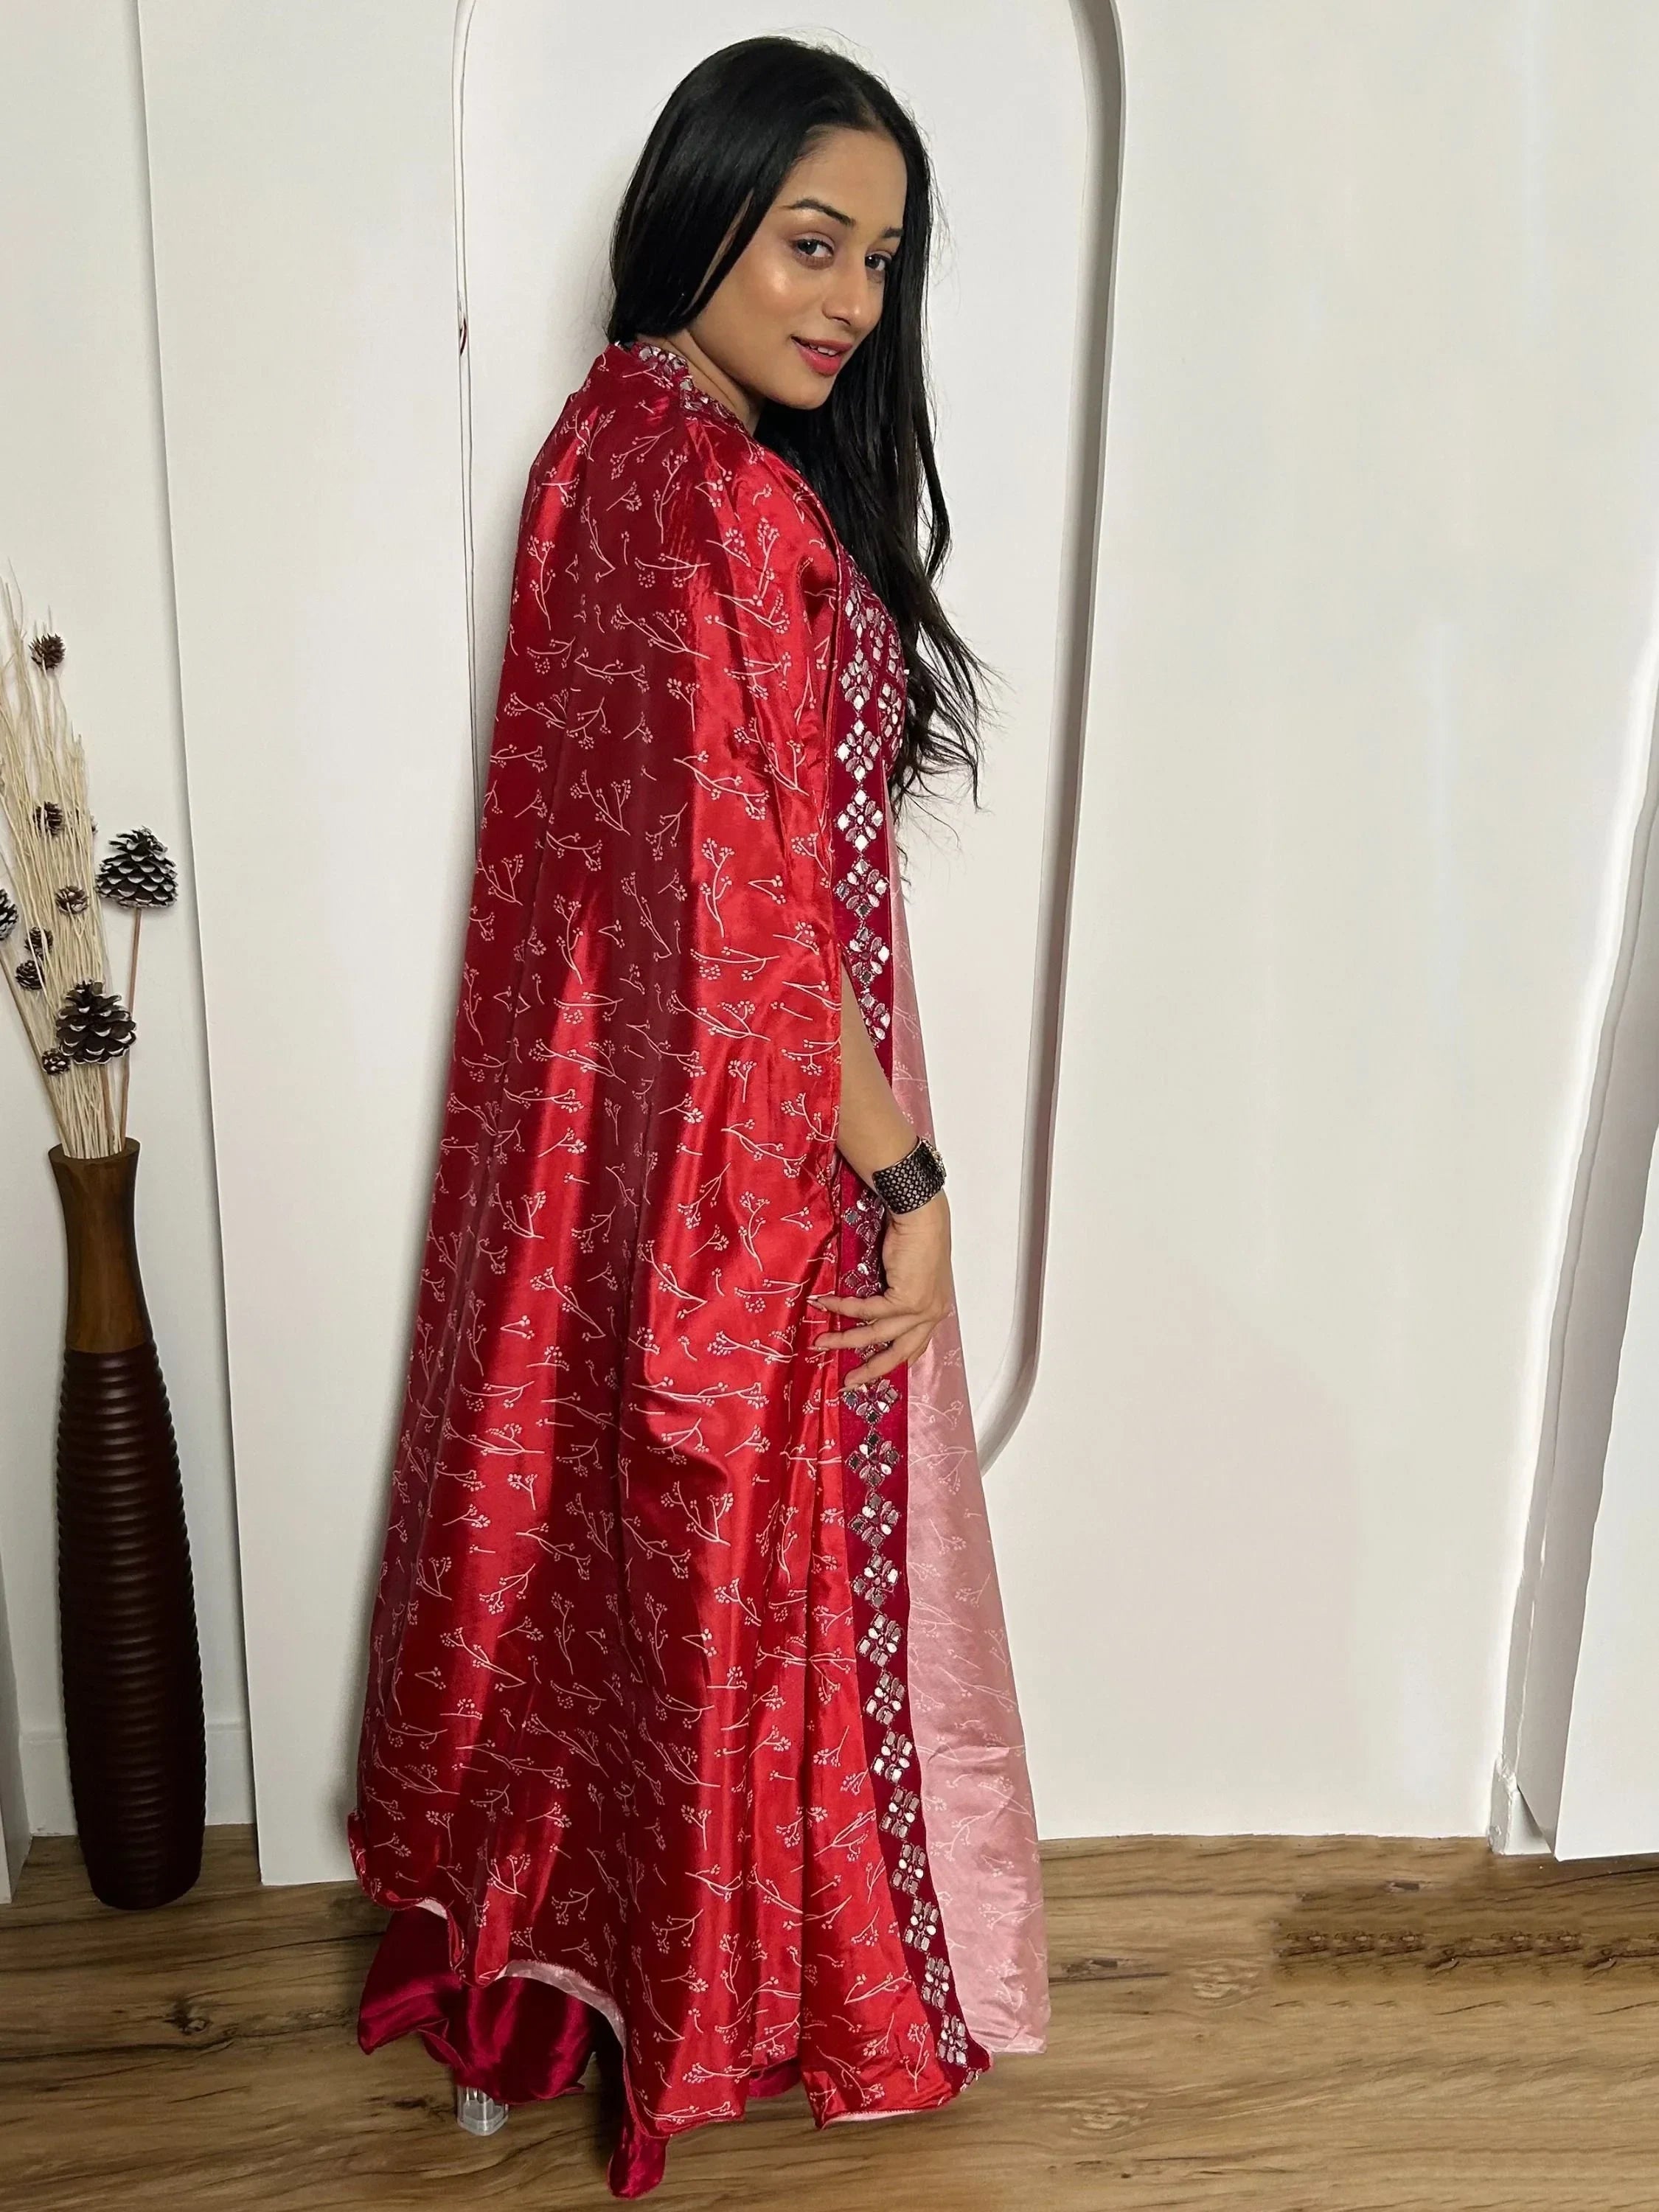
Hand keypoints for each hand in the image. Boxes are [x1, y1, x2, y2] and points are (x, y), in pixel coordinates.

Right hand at [810, 1192, 953, 1386]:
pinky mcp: (908, 1300)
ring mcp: (922, 1309)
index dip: (891, 1361)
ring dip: (845, 1339)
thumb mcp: (908, 1273)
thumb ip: (896, 1296)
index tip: (869, 1373)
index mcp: (935, 1310)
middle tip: (848, 1382)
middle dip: (870, 1370)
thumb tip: (870, 1312)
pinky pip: (867, 1311)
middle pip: (899, 1353)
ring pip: (877, 1335)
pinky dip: (844, 1308)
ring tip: (821, 1342)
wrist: (920, 1214)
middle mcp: (932, 1314)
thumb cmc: (915, 1236)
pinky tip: (825, 1303)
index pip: (914, 1345)